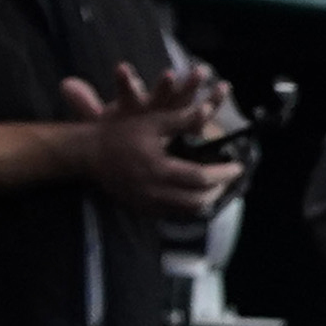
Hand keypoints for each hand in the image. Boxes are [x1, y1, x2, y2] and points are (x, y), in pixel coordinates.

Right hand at [54, 67, 236, 220]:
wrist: (88, 153)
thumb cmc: (120, 133)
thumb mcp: (151, 121)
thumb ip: (182, 119)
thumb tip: (209, 111)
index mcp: (158, 169)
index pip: (200, 178)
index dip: (223, 174)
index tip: (238, 166)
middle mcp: (152, 191)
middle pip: (197, 200)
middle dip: (219, 189)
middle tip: (230, 176)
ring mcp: (145, 203)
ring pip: (186, 211)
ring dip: (207, 199)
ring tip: (218, 184)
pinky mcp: (140, 208)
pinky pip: (172, 213)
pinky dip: (189, 205)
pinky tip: (197, 192)